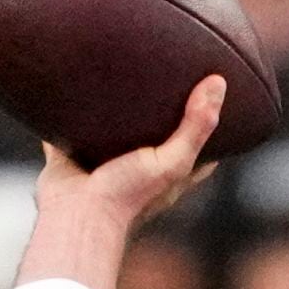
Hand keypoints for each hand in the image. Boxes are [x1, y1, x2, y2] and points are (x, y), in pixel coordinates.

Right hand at [33, 76, 227, 234]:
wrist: (76, 215)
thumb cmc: (127, 196)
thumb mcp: (172, 161)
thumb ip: (196, 126)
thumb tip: (218, 82)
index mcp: (164, 175)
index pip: (196, 150)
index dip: (205, 126)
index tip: (212, 97)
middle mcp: (135, 168)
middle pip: (153, 136)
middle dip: (159, 113)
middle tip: (167, 77)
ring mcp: (101, 163)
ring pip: (111, 131)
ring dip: (114, 112)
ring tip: (122, 73)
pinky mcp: (71, 155)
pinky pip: (70, 130)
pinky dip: (69, 114)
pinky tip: (71, 86)